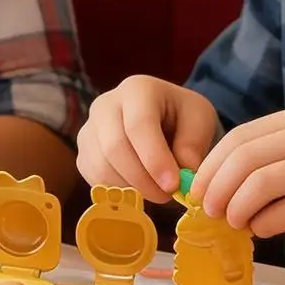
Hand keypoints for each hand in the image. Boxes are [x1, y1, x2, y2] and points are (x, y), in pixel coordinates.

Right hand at [76, 75, 220, 203]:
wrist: (161, 118)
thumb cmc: (182, 117)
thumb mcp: (200, 120)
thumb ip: (194, 144)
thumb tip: (183, 174)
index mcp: (137, 89)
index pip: (138, 125)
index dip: (154, 159)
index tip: (173, 185)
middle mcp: (105, 104)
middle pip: (114, 147)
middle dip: (143, 179)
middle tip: (168, 195)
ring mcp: (89, 129)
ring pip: (102, 167)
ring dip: (133, 188)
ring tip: (158, 190)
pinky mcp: (83, 153)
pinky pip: (95, 179)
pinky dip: (119, 190)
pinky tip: (140, 187)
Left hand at [190, 105, 284, 239]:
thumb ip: (278, 156)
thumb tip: (222, 184)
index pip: (241, 135)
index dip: (212, 163)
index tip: (199, 186)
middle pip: (243, 158)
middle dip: (216, 187)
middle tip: (208, 210)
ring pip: (257, 185)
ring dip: (235, 209)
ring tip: (234, 222)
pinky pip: (280, 214)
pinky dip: (263, 226)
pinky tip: (264, 231)